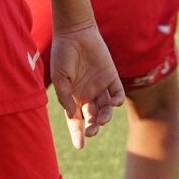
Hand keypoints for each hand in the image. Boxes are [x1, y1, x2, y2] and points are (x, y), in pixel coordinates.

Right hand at [48, 22, 124, 148]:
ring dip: (105, 118)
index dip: (77, 133)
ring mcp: (100, 86)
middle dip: (93, 127)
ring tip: (102, 120)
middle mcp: (87, 94)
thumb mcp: (60, 78)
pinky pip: (117, 93)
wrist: (76, 33)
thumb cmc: (63, 54)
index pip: (75, 120)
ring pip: (105, 109)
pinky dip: (117, 101)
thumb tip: (74, 116)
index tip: (80, 146)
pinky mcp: (112, 77)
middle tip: (92, 132)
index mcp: (73, 96)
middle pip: (92, 118)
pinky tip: (113, 103)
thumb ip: (66, 97)